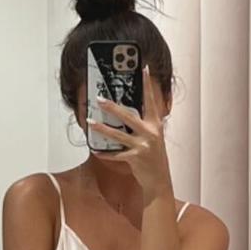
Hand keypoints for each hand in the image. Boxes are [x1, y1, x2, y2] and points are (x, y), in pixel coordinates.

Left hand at [89, 68, 172, 201]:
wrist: (160, 180)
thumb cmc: (154, 157)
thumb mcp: (154, 138)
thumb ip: (145, 125)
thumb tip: (130, 113)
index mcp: (155, 125)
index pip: (151, 100)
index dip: (148, 84)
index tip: (144, 69)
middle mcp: (150, 133)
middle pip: (128, 116)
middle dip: (113, 107)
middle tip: (99, 99)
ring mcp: (143, 145)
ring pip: (118, 134)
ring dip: (102, 129)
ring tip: (90, 122)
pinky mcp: (135, 157)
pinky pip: (116, 154)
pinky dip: (105, 153)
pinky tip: (96, 150)